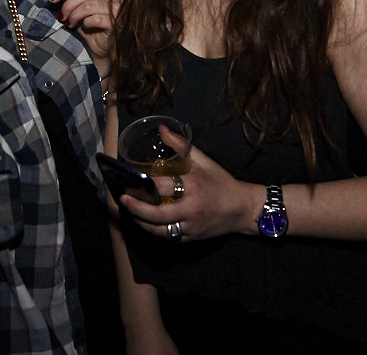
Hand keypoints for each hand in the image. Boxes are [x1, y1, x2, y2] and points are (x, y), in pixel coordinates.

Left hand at [50, 0, 114, 63]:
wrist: (102, 47)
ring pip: (88, 6)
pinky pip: (95, 19)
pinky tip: (84, 27)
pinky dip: (85, 24)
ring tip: (70, 24)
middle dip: (68, 6)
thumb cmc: (90, 26)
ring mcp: (116, 8)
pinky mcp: (116, 22)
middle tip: (62, 17)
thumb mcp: (79, 8)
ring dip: (74, 16)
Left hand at [118, 127, 263, 241]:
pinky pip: (169, 236)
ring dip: (142, 222)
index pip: (162, 186)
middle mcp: (191, 209)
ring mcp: (191, 226)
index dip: (144, 184)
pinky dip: (156, 230)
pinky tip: (147, 222)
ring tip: (131, 212)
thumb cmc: (222, 182)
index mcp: (193, 187)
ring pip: (159, 230)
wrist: (242, 209)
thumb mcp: (204, 161)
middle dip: (136, 208)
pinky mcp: (192, 238)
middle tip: (123, 200)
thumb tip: (162, 129)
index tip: (131, 180)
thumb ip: (181, 146)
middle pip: (156, 214)